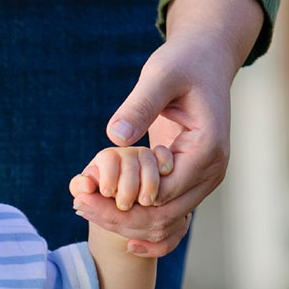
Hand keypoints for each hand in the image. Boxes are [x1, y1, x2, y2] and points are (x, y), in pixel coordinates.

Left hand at [76, 0, 263, 256]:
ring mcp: (205, 179)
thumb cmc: (182, 63)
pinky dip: (140, 221)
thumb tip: (115, 138)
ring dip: (125, 221)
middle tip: (76, 206)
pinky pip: (169, 212)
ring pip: (165, 220)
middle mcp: (212, 171)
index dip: (121, 202)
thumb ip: (139, 106)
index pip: (162, 195)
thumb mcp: (159, 77)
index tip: (82, 197)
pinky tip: (112, 227)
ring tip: (83, 208)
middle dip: (118, 217)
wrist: (205, 61)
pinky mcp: (192, 179)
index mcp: (207, 150)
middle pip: (164, 215)